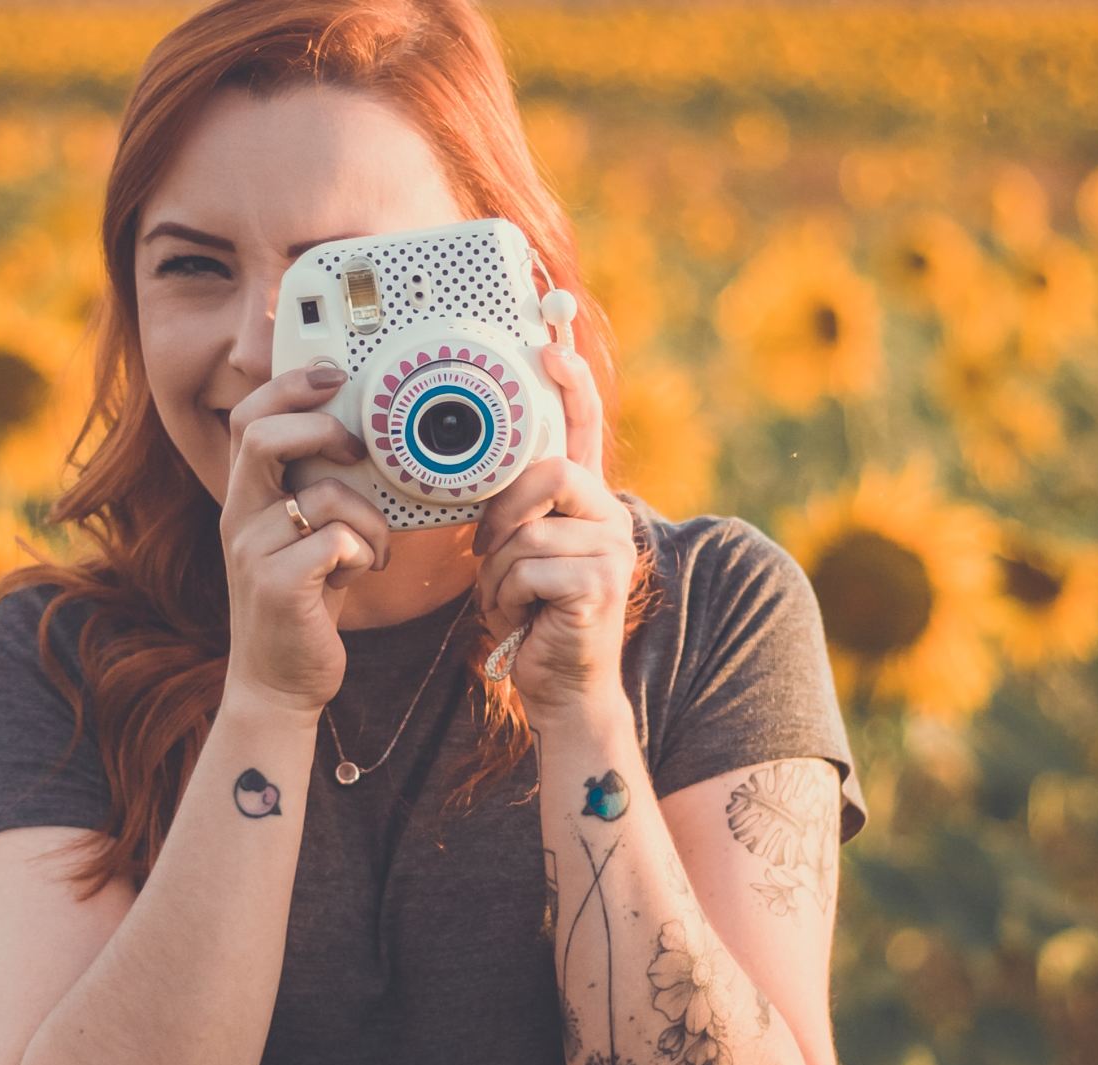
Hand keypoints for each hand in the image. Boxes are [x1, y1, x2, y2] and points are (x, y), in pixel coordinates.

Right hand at [219, 363, 389, 717]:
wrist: (279, 683)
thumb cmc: (306, 605)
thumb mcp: (305, 539)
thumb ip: (318, 492)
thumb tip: (368, 440)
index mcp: (246, 499)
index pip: (248, 418)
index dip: (288, 385)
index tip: (332, 376)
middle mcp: (238, 518)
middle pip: (264, 435)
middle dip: (322, 429)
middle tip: (357, 451)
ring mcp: (252, 552)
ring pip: (323, 494)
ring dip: (368, 518)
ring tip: (372, 548)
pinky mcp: (277, 587)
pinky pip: (337, 540)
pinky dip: (364, 551)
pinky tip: (359, 572)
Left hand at [470, 341, 633, 719]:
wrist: (561, 687)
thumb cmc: (533, 616)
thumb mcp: (519, 552)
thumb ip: (517, 510)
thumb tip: (484, 475)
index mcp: (589, 501)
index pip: (583, 428)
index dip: (569, 384)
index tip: (549, 345)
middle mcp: (610, 517)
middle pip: (549, 473)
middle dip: (504, 513)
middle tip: (488, 551)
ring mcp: (612, 550)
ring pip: (528, 531)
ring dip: (499, 572)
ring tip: (512, 600)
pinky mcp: (600, 584)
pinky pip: (529, 567)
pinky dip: (508, 596)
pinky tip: (523, 617)